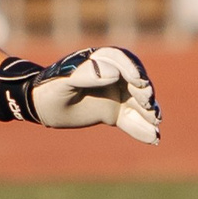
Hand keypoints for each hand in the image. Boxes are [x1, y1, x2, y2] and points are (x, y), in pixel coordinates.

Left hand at [0, 47, 160, 145]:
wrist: (41, 106)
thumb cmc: (49, 89)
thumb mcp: (64, 82)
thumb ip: (86, 75)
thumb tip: (115, 74)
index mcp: (99, 61)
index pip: (121, 60)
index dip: (132, 69)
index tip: (138, 81)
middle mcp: (112, 76)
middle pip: (136, 81)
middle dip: (144, 91)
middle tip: (147, 103)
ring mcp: (116, 95)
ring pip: (138, 102)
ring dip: (149, 111)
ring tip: (156, 122)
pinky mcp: (115, 112)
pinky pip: (132, 120)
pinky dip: (143, 129)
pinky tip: (153, 138)